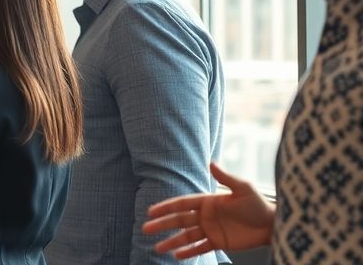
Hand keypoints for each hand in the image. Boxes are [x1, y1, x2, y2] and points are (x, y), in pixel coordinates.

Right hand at [143, 163, 274, 258]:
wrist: (272, 225)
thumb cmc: (259, 204)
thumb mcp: (243, 188)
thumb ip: (226, 178)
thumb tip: (211, 163)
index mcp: (208, 201)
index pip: (182, 204)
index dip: (166, 207)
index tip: (151, 211)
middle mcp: (205, 215)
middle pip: (179, 221)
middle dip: (162, 225)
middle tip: (146, 229)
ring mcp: (211, 229)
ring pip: (186, 236)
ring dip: (171, 242)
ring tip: (157, 248)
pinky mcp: (218, 242)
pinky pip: (200, 248)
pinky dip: (188, 252)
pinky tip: (177, 256)